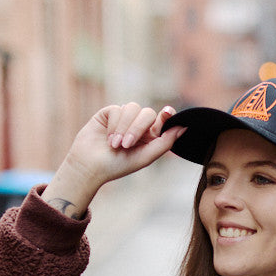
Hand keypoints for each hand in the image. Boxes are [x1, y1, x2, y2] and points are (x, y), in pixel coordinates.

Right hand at [42, 103, 186, 217]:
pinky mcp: (109, 113)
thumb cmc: (118, 166)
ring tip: (116, 145)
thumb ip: (165, 142)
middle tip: (127, 145)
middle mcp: (138, 125)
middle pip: (148, 113)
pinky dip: (114, 124)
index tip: (167, 114)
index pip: (163, 120)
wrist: (90, 166)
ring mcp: (123, 118)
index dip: (166, 115)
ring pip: (133, 108)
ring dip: (125, 127)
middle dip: (138, 128)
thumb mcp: (145, 157)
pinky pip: (118, 109)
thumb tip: (184, 127)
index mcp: (150, 136)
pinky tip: (108, 138)